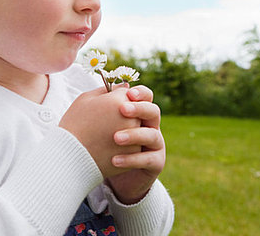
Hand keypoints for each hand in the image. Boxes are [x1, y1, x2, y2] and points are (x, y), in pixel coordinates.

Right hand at [59, 86, 140, 177]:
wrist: (69, 157)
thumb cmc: (74, 125)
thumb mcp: (86, 99)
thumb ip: (108, 89)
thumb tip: (125, 87)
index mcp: (120, 101)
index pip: (127, 94)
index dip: (115, 100)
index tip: (104, 108)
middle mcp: (131, 118)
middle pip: (135, 111)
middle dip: (123, 114)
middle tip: (103, 123)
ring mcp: (134, 138)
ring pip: (136, 128)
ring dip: (126, 130)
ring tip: (104, 136)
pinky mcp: (134, 154)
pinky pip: (134, 145)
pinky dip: (124, 146)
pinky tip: (107, 148)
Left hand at [106, 86, 165, 204]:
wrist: (109, 173)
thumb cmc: (104, 143)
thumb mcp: (104, 122)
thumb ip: (108, 105)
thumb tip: (113, 87)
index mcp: (139, 113)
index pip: (146, 97)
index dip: (140, 94)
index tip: (127, 94)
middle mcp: (150, 126)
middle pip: (153, 112)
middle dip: (139, 109)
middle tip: (123, 110)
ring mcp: (155, 145)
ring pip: (152, 135)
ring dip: (134, 135)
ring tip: (115, 138)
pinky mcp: (155, 163)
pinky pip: (147, 159)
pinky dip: (131, 159)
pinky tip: (114, 160)